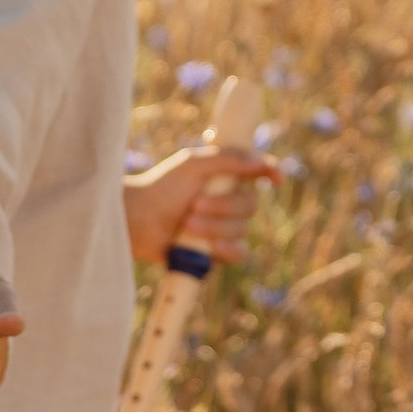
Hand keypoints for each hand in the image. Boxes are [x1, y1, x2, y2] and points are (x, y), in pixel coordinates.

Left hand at [124, 137, 278, 270]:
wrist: (137, 220)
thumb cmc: (161, 187)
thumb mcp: (192, 164)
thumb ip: (226, 159)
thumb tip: (260, 161)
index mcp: (224, 176)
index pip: (258, 172)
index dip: (270, 172)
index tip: (275, 178)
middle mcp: (228, 200)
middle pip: (250, 204)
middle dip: (224, 206)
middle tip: (194, 204)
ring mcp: (223, 227)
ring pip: (241, 229)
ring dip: (215, 227)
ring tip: (187, 225)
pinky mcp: (216, 252)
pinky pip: (239, 253)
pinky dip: (227, 249)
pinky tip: (211, 246)